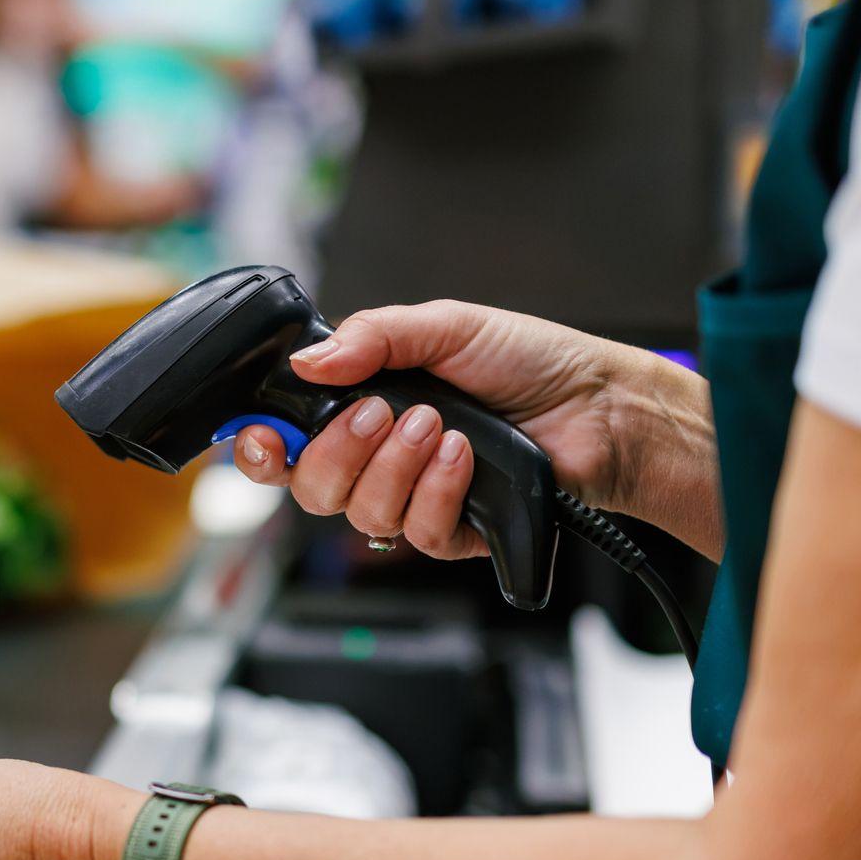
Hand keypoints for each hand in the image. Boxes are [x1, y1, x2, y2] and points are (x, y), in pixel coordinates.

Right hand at [232, 300, 720, 561]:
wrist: (600, 407)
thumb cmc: (530, 361)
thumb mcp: (445, 326)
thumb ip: (371, 337)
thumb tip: (308, 362)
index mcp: (361, 406)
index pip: (286, 443)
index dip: (260, 450)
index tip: (263, 438)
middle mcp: (379, 458)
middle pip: (311, 487)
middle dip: (339, 451)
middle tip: (382, 412)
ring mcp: (413, 498)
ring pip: (361, 513)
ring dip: (396, 467)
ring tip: (440, 426)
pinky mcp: (454, 533)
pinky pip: (417, 533)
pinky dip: (438, 490)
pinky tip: (465, 457)